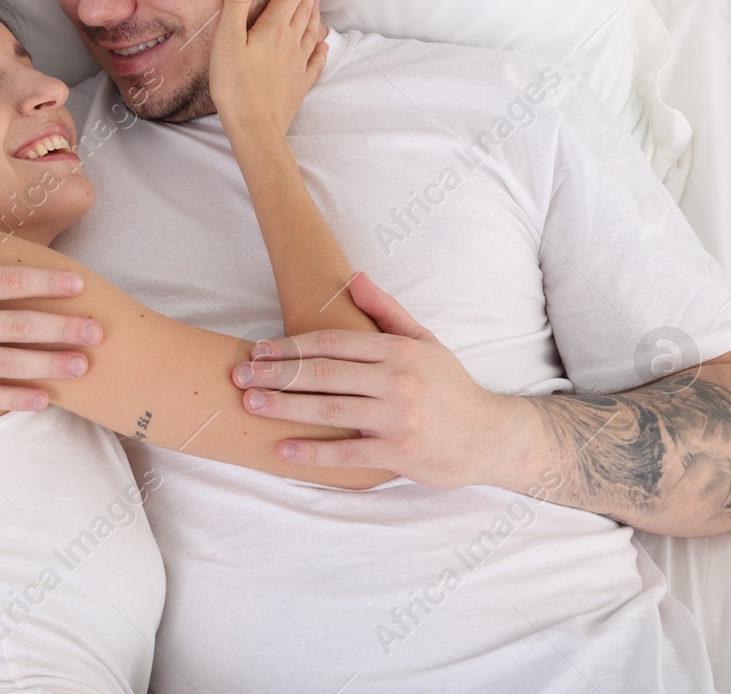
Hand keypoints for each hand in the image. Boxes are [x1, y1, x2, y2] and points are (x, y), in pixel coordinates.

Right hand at [0, 201, 102, 410]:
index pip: (3, 282)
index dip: (44, 283)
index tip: (76, 285)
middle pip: (15, 325)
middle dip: (61, 328)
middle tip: (97, 331)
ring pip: (5, 364)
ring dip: (48, 365)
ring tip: (82, 366)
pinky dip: (13, 399)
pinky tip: (42, 400)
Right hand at [208, 0, 326, 142]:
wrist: (255, 128)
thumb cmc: (234, 84)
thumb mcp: (227, 39)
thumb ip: (235, 1)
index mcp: (274, 29)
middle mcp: (291, 43)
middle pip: (303, 10)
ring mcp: (298, 64)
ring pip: (311, 32)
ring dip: (314, 13)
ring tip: (316, 2)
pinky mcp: (299, 84)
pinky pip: (315, 62)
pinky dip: (320, 49)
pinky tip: (323, 47)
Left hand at [231, 272, 522, 487]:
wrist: (491, 437)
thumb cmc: (450, 387)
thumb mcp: (424, 341)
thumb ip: (386, 311)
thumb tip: (353, 277)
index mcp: (398, 350)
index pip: (333, 342)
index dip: (292, 345)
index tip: (259, 348)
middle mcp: (396, 381)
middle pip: (324, 374)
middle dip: (276, 373)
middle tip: (239, 373)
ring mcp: (397, 418)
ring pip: (329, 410)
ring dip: (284, 406)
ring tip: (250, 403)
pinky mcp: (398, 454)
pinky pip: (347, 452)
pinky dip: (312, 452)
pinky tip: (282, 448)